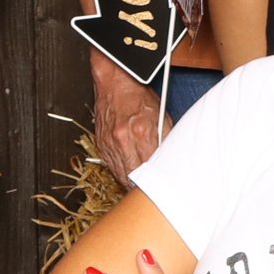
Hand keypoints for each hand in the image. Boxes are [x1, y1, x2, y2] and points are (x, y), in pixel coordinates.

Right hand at [91, 52, 163, 188]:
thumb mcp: (162, 114)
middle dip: (142, 185)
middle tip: (151, 191)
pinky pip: (111, 166)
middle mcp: (123, 139)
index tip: (162, 185)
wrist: (115, 82)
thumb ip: (166, 138)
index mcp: (142, 131)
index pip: (151, 167)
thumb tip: (172, 156)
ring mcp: (110, 143)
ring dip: (130, 182)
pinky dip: (120, 171)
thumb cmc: (138, 95)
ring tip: (139, 184)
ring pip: (120, 175)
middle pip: (133, 176)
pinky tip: (128, 171)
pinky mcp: (101, 145)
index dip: (156, 179)